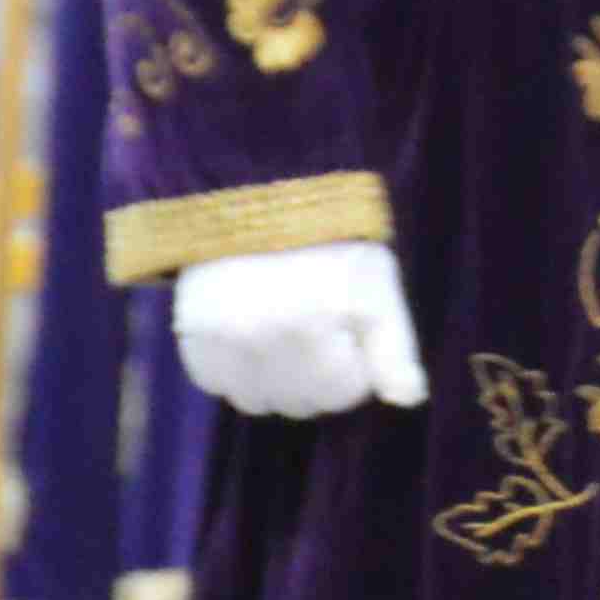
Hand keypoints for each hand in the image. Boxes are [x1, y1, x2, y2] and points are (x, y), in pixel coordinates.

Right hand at [176, 239, 424, 418]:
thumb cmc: (329, 241)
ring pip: (257, 402)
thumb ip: (396, 346)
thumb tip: (408, 400)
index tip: (347, 333)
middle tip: (314, 332)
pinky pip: (216, 383)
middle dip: (316, 378)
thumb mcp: (376, 282)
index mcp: (318, 318)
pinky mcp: (191, 332)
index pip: (343, 392)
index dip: (353, 366)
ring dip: (274, 381)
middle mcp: (266, 332)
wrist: (255, 196)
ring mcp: (223, 335)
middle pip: (301, 403)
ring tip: (281, 336)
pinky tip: (247, 337)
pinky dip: (233, 371)